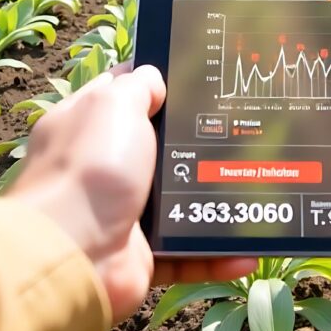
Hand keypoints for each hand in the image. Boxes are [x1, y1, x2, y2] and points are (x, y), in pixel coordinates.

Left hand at [8, 64, 257, 320]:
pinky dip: (216, 254)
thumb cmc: (93, 168)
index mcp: (91, 125)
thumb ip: (137, 86)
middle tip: (244, 125)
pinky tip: (247, 249)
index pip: (126, 92)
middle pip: (162, 144)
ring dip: (216, 198)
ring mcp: (126, 210)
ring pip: (182, 198)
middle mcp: (106, 166)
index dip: (158, 81)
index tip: (201, 74)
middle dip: (201, 139)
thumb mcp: (114, 105)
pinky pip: (189, 250)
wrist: (73, 256)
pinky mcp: (145, 251)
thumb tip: (154, 77)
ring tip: (256, 185)